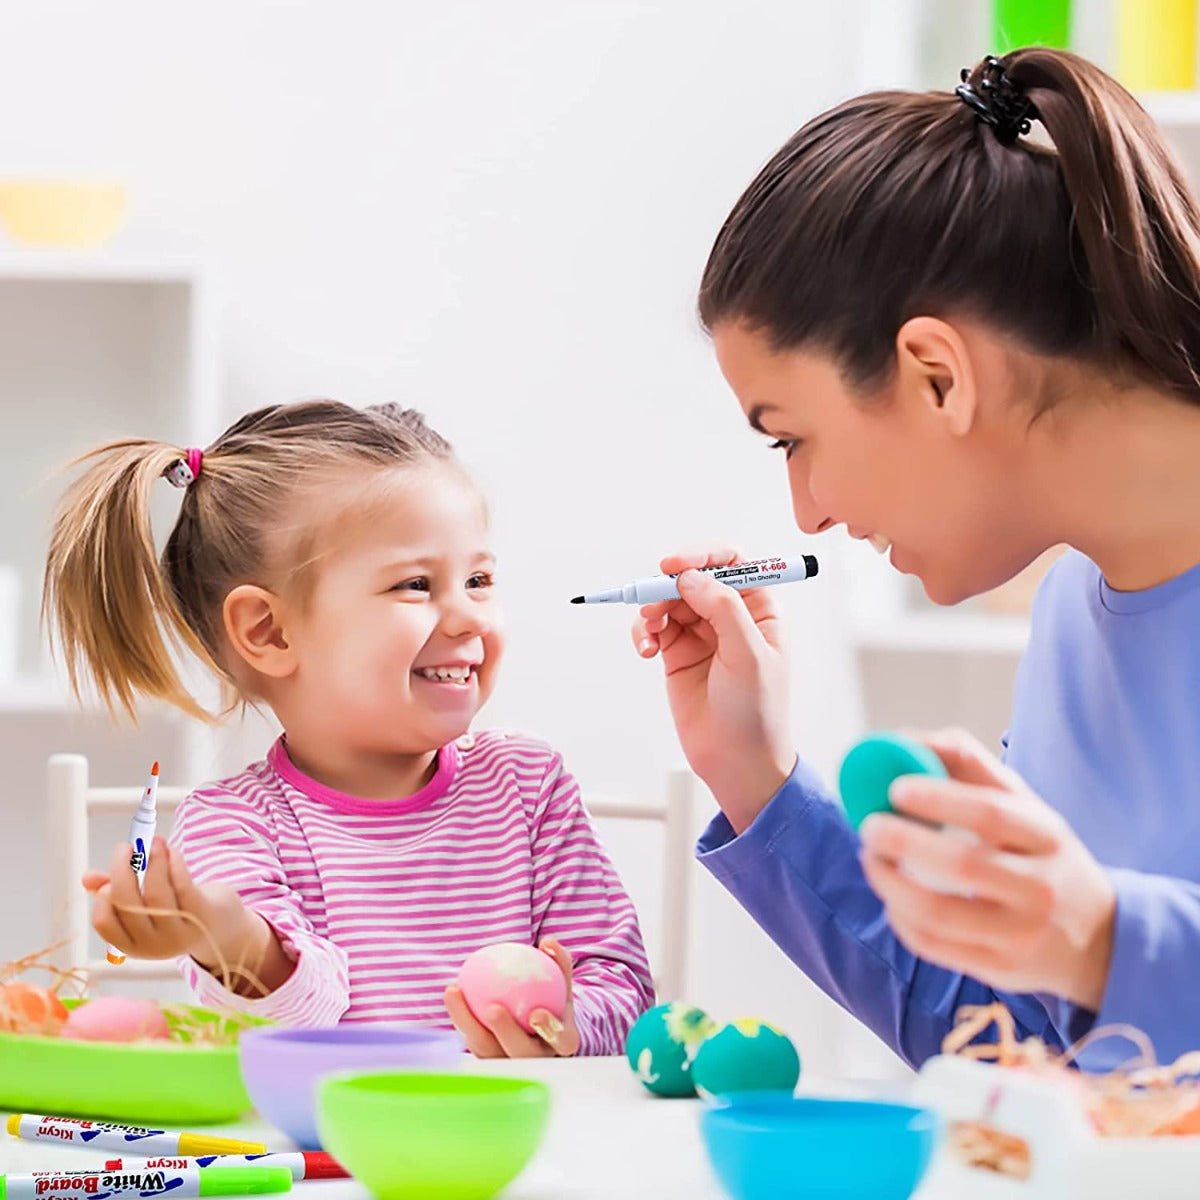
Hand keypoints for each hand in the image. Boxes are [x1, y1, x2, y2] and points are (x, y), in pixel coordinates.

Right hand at [83, 837, 289, 993]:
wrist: (223, 930)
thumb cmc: (177, 913)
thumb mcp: (146, 910)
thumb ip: (116, 894)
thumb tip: (87, 878)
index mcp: (133, 945)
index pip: (104, 923)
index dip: (101, 898)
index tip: (108, 877)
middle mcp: (153, 944)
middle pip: (128, 904)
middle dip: (123, 870)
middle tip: (126, 847)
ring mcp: (178, 931)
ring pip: (156, 892)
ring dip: (152, 860)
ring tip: (153, 841)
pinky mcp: (201, 914)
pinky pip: (183, 885)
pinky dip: (174, 864)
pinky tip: (172, 851)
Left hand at [444, 939, 579, 1057]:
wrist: (541, 1022)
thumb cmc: (553, 995)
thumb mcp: (561, 980)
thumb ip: (558, 961)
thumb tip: (548, 943)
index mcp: (561, 1043)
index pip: (560, 1040)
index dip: (550, 1031)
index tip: (536, 1013)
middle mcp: (536, 1059)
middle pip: (521, 1052)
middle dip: (507, 1033)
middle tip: (493, 1008)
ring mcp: (510, 1064)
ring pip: (488, 1051)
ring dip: (468, 1023)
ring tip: (455, 992)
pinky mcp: (488, 1061)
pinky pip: (472, 1040)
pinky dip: (461, 1017)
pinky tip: (453, 991)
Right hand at [630, 548, 794, 830]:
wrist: (737, 763)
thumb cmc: (757, 713)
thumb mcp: (749, 656)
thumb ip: (723, 609)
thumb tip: (691, 577)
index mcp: (759, 608)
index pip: (732, 561)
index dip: (703, 555)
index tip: (675, 564)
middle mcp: (730, 615)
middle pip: (693, 577)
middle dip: (669, 585)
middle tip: (652, 602)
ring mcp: (702, 633)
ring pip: (669, 600)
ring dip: (652, 608)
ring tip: (648, 632)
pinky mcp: (677, 653)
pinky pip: (654, 627)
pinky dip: (643, 631)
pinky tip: (645, 649)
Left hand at [857, 729, 1115, 1009]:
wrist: (1097, 938)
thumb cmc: (1039, 854)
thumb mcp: (1023, 804)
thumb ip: (966, 764)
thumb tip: (901, 739)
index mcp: (1047, 835)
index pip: (991, 813)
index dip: (938, 798)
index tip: (894, 788)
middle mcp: (1040, 887)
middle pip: (962, 865)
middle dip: (902, 842)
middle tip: (868, 826)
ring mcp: (1020, 934)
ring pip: (938, 913)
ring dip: (889, 883)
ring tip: (870, 858)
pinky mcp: (998, 969)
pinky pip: (933, 946)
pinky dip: (900, 918)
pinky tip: (891, 897)